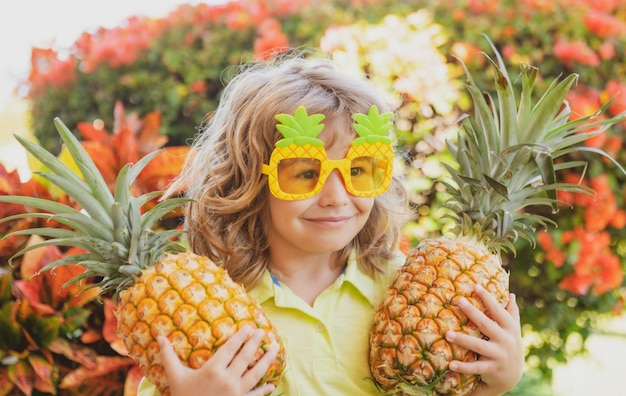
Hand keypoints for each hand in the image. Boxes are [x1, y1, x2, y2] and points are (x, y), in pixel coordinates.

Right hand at [158, 326, 279, 395]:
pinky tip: (271, 384)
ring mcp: (235, 393)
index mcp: (212, 370)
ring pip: (255, 373)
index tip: (249, 327)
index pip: (230, 348)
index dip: (241, 337)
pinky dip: (264, 390)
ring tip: (274, 349)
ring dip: (266, 360)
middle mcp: (226, 380)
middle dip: (255, 343)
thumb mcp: (175, 377)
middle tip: (263, 332)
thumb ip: (169, 357)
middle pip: (245, 357)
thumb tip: (159, 337)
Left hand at [445, 284, 523, 395]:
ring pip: (479, 346)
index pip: (498, 310)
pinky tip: (450, 364)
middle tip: (458, 300)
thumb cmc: (509, 344)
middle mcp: (506, 340)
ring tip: (447, 334)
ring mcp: (499, 355)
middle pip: (486, 324)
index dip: (487, 298)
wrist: (513, 375)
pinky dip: (463, 367)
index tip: (475, 286)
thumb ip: (511, 312)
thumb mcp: (513, 329)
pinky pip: (476, 368)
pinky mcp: (492, 369)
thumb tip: (511, 294)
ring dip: (463, 340)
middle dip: (472, 312)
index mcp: (510, 328)